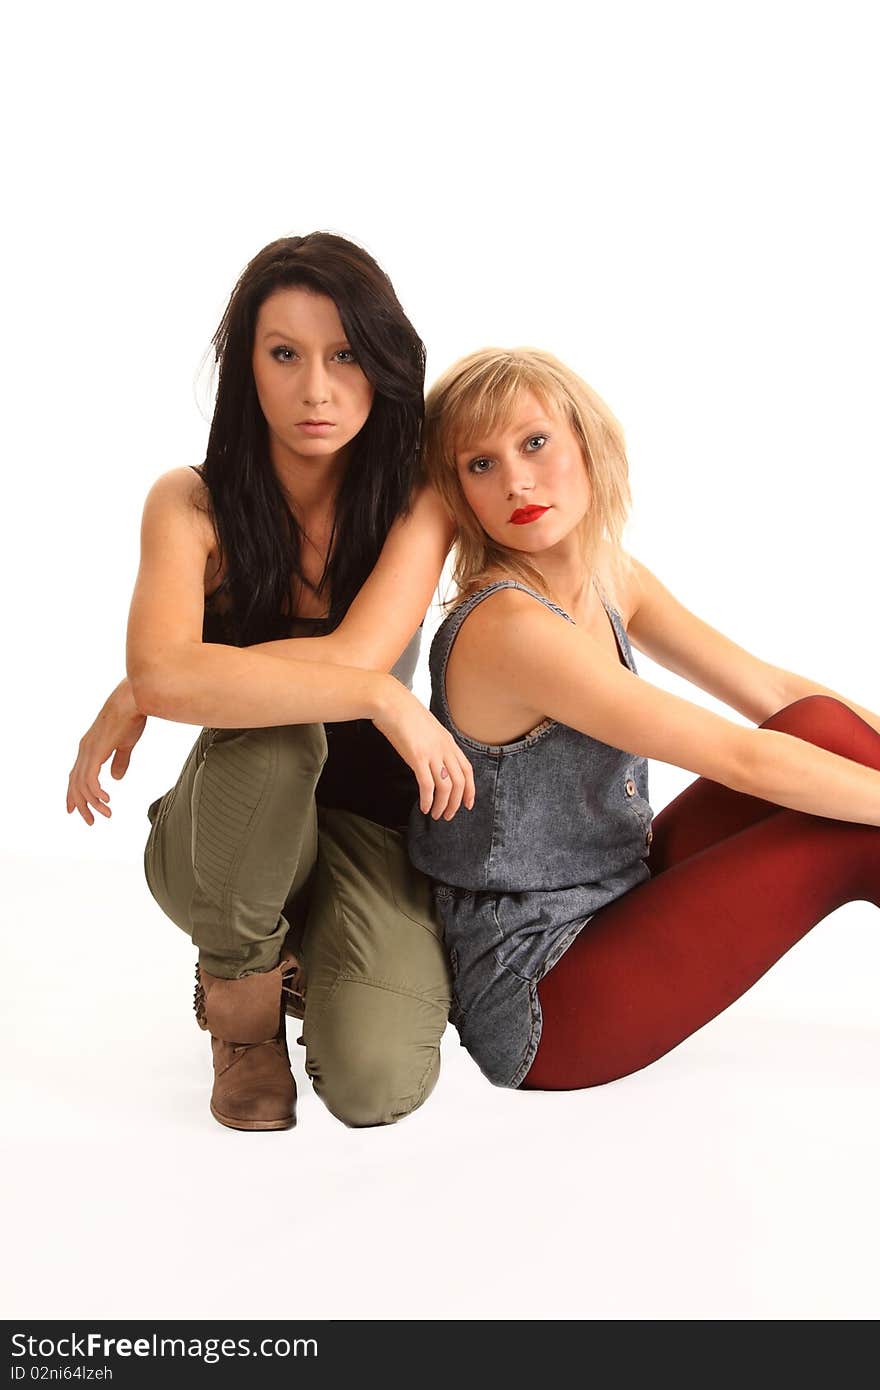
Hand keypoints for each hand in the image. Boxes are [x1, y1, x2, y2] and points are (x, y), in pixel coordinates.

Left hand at [66, 679, 146, 824]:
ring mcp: (88, 750)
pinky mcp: (96, 751)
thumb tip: (116, 778)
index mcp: (89, 747)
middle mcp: (84, 750)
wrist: (134, 699)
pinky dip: (96, 793)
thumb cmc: (132, 716)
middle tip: (90, 822)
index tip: (74, 810)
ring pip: (82, 785)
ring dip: (93, 803)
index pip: (75, 776)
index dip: (73, 794)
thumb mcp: (125, 743)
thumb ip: (119, 761)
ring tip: (106, 814)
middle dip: (81, 805)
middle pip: (75, 784)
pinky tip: (106, 800)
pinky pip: (90, 779)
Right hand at [371, 679, 474, 819]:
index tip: (468, 804)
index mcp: (448, 742)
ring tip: (434, 815)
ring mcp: (432, 752)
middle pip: (460, 782)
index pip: (467, 770)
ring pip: (446, 787)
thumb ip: (433, 744)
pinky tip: (422, 806)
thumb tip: (432, 760)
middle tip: (447, 816)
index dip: (470, 789)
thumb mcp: (426, 729)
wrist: (390, 702)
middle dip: (456, 803)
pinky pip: (427, 785)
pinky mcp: (417, 757)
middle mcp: (445, 748)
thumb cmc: (404, 714)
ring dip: (442, 805)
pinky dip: (427, 799)